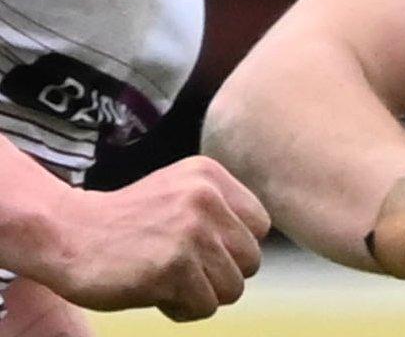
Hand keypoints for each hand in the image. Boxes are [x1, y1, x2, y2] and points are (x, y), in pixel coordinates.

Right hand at [30, 156, 268, 321]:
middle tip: (183, 272)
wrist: (64, 234)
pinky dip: (181, 309)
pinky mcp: (172, 268)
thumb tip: (256, 249)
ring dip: (200, 295)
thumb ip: (219, 210)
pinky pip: (204, 306)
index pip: (260, 226)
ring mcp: (190, 233)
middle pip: (251, 260)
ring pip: (232, 288)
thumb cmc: (123, 223)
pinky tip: (154, 293)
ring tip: (168, 282)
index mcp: (210, 176)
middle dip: (220, 275)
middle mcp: (206, 199)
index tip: (201, 251)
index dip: (233, 248)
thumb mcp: (178, 193)